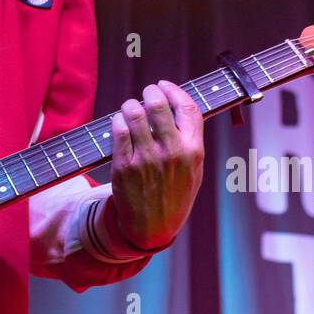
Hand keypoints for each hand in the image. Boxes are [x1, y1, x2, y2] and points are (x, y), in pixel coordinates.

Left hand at [109, 80, 204, 250]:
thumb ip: (191, 139)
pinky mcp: (124, 166)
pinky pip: (118, 130)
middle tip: (146, 93)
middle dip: (150, 92)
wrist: (152, 228)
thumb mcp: (195, 170)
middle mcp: (172, 153)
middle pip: (158, 105)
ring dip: (130, 104)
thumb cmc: (175, 194)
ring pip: (134, 113)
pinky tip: (120, 122)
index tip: (164, 85)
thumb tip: (181, 105)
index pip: (188, 107)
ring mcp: (147, 159)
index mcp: (194, 151)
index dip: (174, 90)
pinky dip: (118, 120)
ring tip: (130, 108)